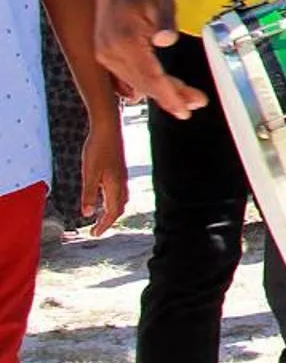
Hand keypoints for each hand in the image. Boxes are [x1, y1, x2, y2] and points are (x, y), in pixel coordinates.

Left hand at [80, 119, 126, 236]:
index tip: (94, 234)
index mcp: (115, 185)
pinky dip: (113, 200)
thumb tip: (87, 214)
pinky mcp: (120, 169)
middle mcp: (122, 182)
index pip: (112, 212)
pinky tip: (104, 196)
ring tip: (102, 216)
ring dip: (113, 210)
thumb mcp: (89, 173)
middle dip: (109, 221)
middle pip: (119, 208)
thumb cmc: (98, 149)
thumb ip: (89, 194)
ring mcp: (122, 175)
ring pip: (121, 199)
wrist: (108, 128)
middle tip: (97, 229)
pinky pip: (120, 190)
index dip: (104, 225)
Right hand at [96, 0, 205, 117]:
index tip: (185, 109)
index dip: (169, 95)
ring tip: (185, 101)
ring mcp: (105, 54)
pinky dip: (144, 85)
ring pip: (135, 82)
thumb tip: (166, 40)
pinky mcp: (105, 53)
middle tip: (194, 106)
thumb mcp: (161, 3)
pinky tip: (158, 93)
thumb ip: (164, 24)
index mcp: (125, 42)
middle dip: (170, 97)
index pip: (150, 76)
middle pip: (143, 83)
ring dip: (160, 92)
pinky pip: (126, 76)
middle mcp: (110, 52)